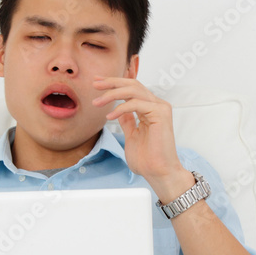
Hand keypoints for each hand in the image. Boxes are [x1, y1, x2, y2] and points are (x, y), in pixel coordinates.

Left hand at [92, 77, 194, 201]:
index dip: (114, 84)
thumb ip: (128, 121)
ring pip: (133, 90)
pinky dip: (120, 108)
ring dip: (112, 94)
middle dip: (112, 82)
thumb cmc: (147, 159)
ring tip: (97, 102)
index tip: (98, 83)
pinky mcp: (160, 114)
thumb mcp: (131, 135)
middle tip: (95, 83)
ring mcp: (160, 108)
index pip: (132, 89)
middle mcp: (157, 105)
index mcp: (151, 109)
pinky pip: (136, 103)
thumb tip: (120, 111)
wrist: (157, 172)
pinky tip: (109, 116)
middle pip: (132, 84)